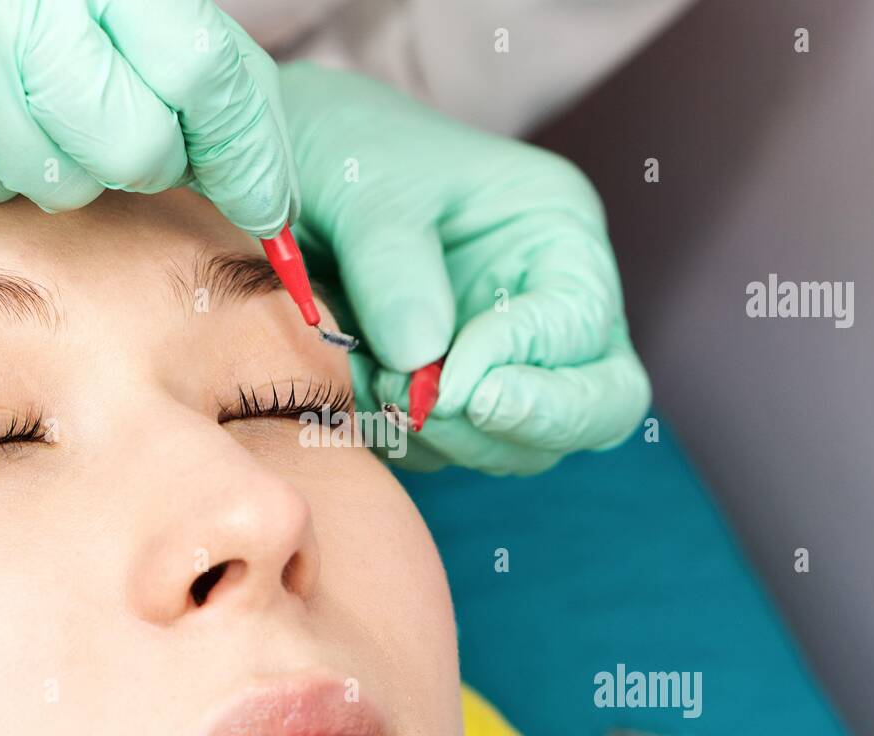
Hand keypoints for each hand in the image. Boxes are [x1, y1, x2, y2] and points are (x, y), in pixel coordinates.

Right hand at [0, 0, 297, 235]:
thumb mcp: (93, 3)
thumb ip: (176, 61)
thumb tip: (257, 171)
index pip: (214, 76)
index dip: (249, 158)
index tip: (266, 210)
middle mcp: (38, 10)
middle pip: (146, 146)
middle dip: (145, 159)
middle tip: (104, 123)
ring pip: (73, 182)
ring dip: (56, 160)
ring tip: (5, 96)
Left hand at [280, 63, 650, 474]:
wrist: (275, 167)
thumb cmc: (342, 147)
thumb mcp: (366, 185)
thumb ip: (394, 266)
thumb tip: (422, 360)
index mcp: (556, 236)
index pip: (585, 330)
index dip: (525, 367)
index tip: (447, 379)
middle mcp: (547, 305)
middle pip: (598, 406)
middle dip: (527, 426)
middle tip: (437, 413)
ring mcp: (502, 359)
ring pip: (522, 446)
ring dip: (450, 437)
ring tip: (372, 381)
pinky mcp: (449, 395)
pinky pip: (448, 451)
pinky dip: (404, 440)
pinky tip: (354, 388)